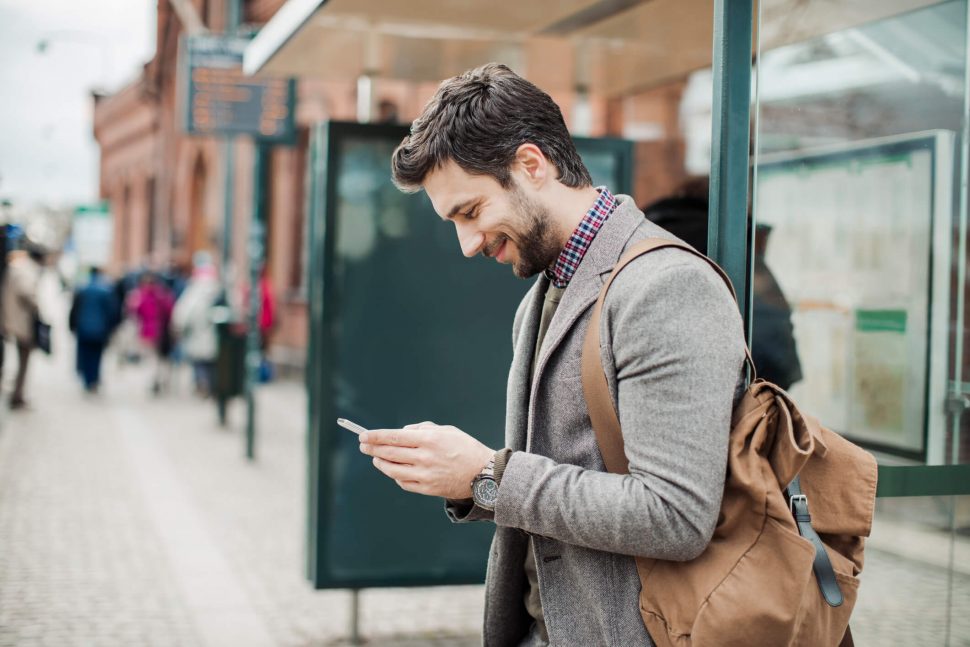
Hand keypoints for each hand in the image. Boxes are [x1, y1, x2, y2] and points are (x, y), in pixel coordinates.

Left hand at [359, 421, 494, 498]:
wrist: (485, 474)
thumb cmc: (465, 448)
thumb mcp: (446, 430)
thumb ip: (422, 429)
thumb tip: (401, 433)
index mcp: (429, 440)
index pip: (394, 437)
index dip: (375, 436)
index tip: (363, 436)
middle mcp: (425, 457)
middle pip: (389, 453)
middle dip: (372, 449)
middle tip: (364, 446)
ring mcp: (425, 475)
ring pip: (393, 470)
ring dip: (381, 463)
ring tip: (376, 458)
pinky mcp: (428, 489)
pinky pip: (404, 483)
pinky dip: (396, 476)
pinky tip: (394, 471)